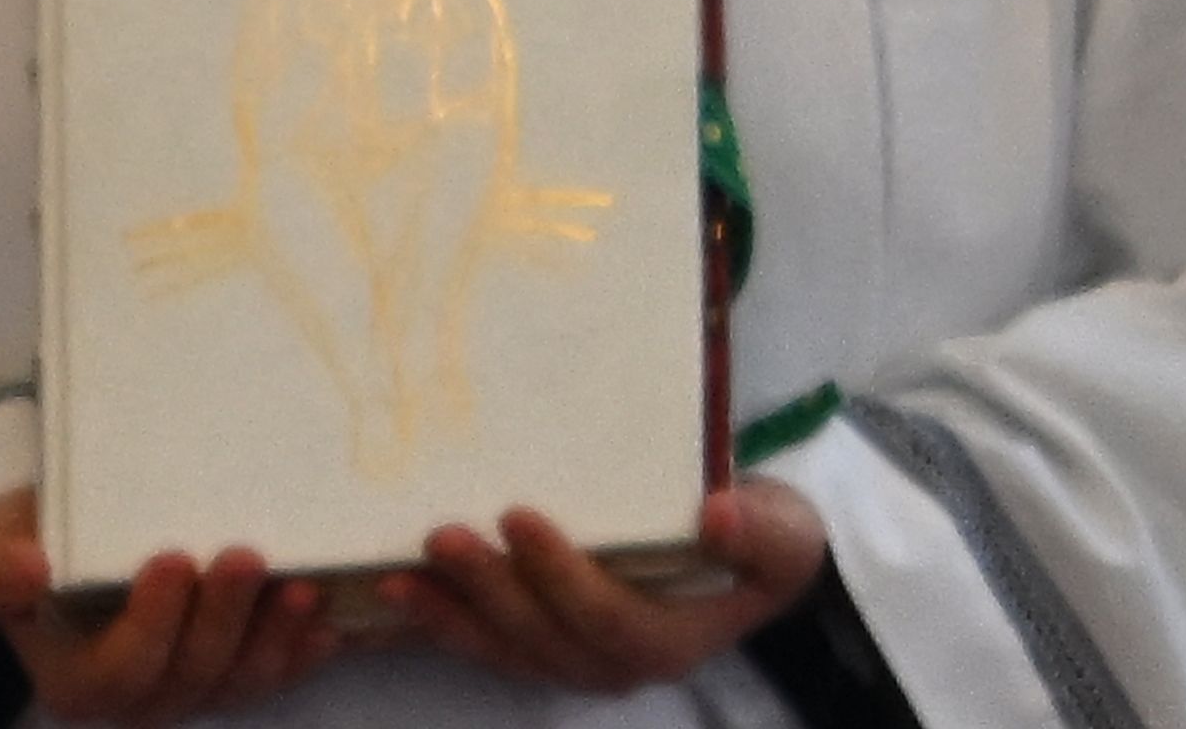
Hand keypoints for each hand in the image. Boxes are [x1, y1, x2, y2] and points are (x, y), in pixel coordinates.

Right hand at [0, 490, 336, 725]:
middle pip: (193, 675)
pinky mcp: (244, 666)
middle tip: (247, 556)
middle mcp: (142, 698)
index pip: (120, 670)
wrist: (77, 543)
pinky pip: (284, 671)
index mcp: (79, 681)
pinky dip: (309, 647)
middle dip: (224, 618)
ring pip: (245, 680)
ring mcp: (199, 686)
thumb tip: (28, 571)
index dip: (152, 623)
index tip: (176, 559)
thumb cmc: (33, 546)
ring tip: (304, 586)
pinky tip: (333, 616)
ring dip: (278, 636)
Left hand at [390, 485, 821, 695]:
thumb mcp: (786, 535)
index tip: (519, 516)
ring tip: (398, 578)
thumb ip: (759, 532)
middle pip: (539, 636)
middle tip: (442, 537)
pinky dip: (445, 626)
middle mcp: (616, 669)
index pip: (604, 616)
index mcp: (670, 643)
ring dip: (449, 616)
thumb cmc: (768, 543)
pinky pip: (491, 648)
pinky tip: (404, 601)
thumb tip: (718, 516)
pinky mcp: (549, 651)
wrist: (755, 566)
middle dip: (487, 589)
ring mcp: (577, 666)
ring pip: (504, 650)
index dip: (558, 574)